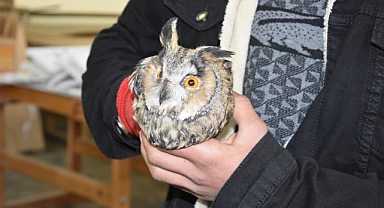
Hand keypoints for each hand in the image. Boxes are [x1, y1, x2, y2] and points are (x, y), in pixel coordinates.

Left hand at [140, 91, 267, 200]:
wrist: (267, 191)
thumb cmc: (261, 164)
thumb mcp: (256, 131)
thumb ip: (240, 107)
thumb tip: (227, 91)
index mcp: (209, 156)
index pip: (171, 141)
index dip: (155, 127)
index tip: (151, 114)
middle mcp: (196, 172)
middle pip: (157, 156)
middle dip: (145, 138)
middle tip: (144, 122)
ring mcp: (193, 183)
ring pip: (158, 171)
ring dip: (147, 153)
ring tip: (145, 137)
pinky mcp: (194, 190)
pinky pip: (167, 180)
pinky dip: (157, 166)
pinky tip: (157, 155)